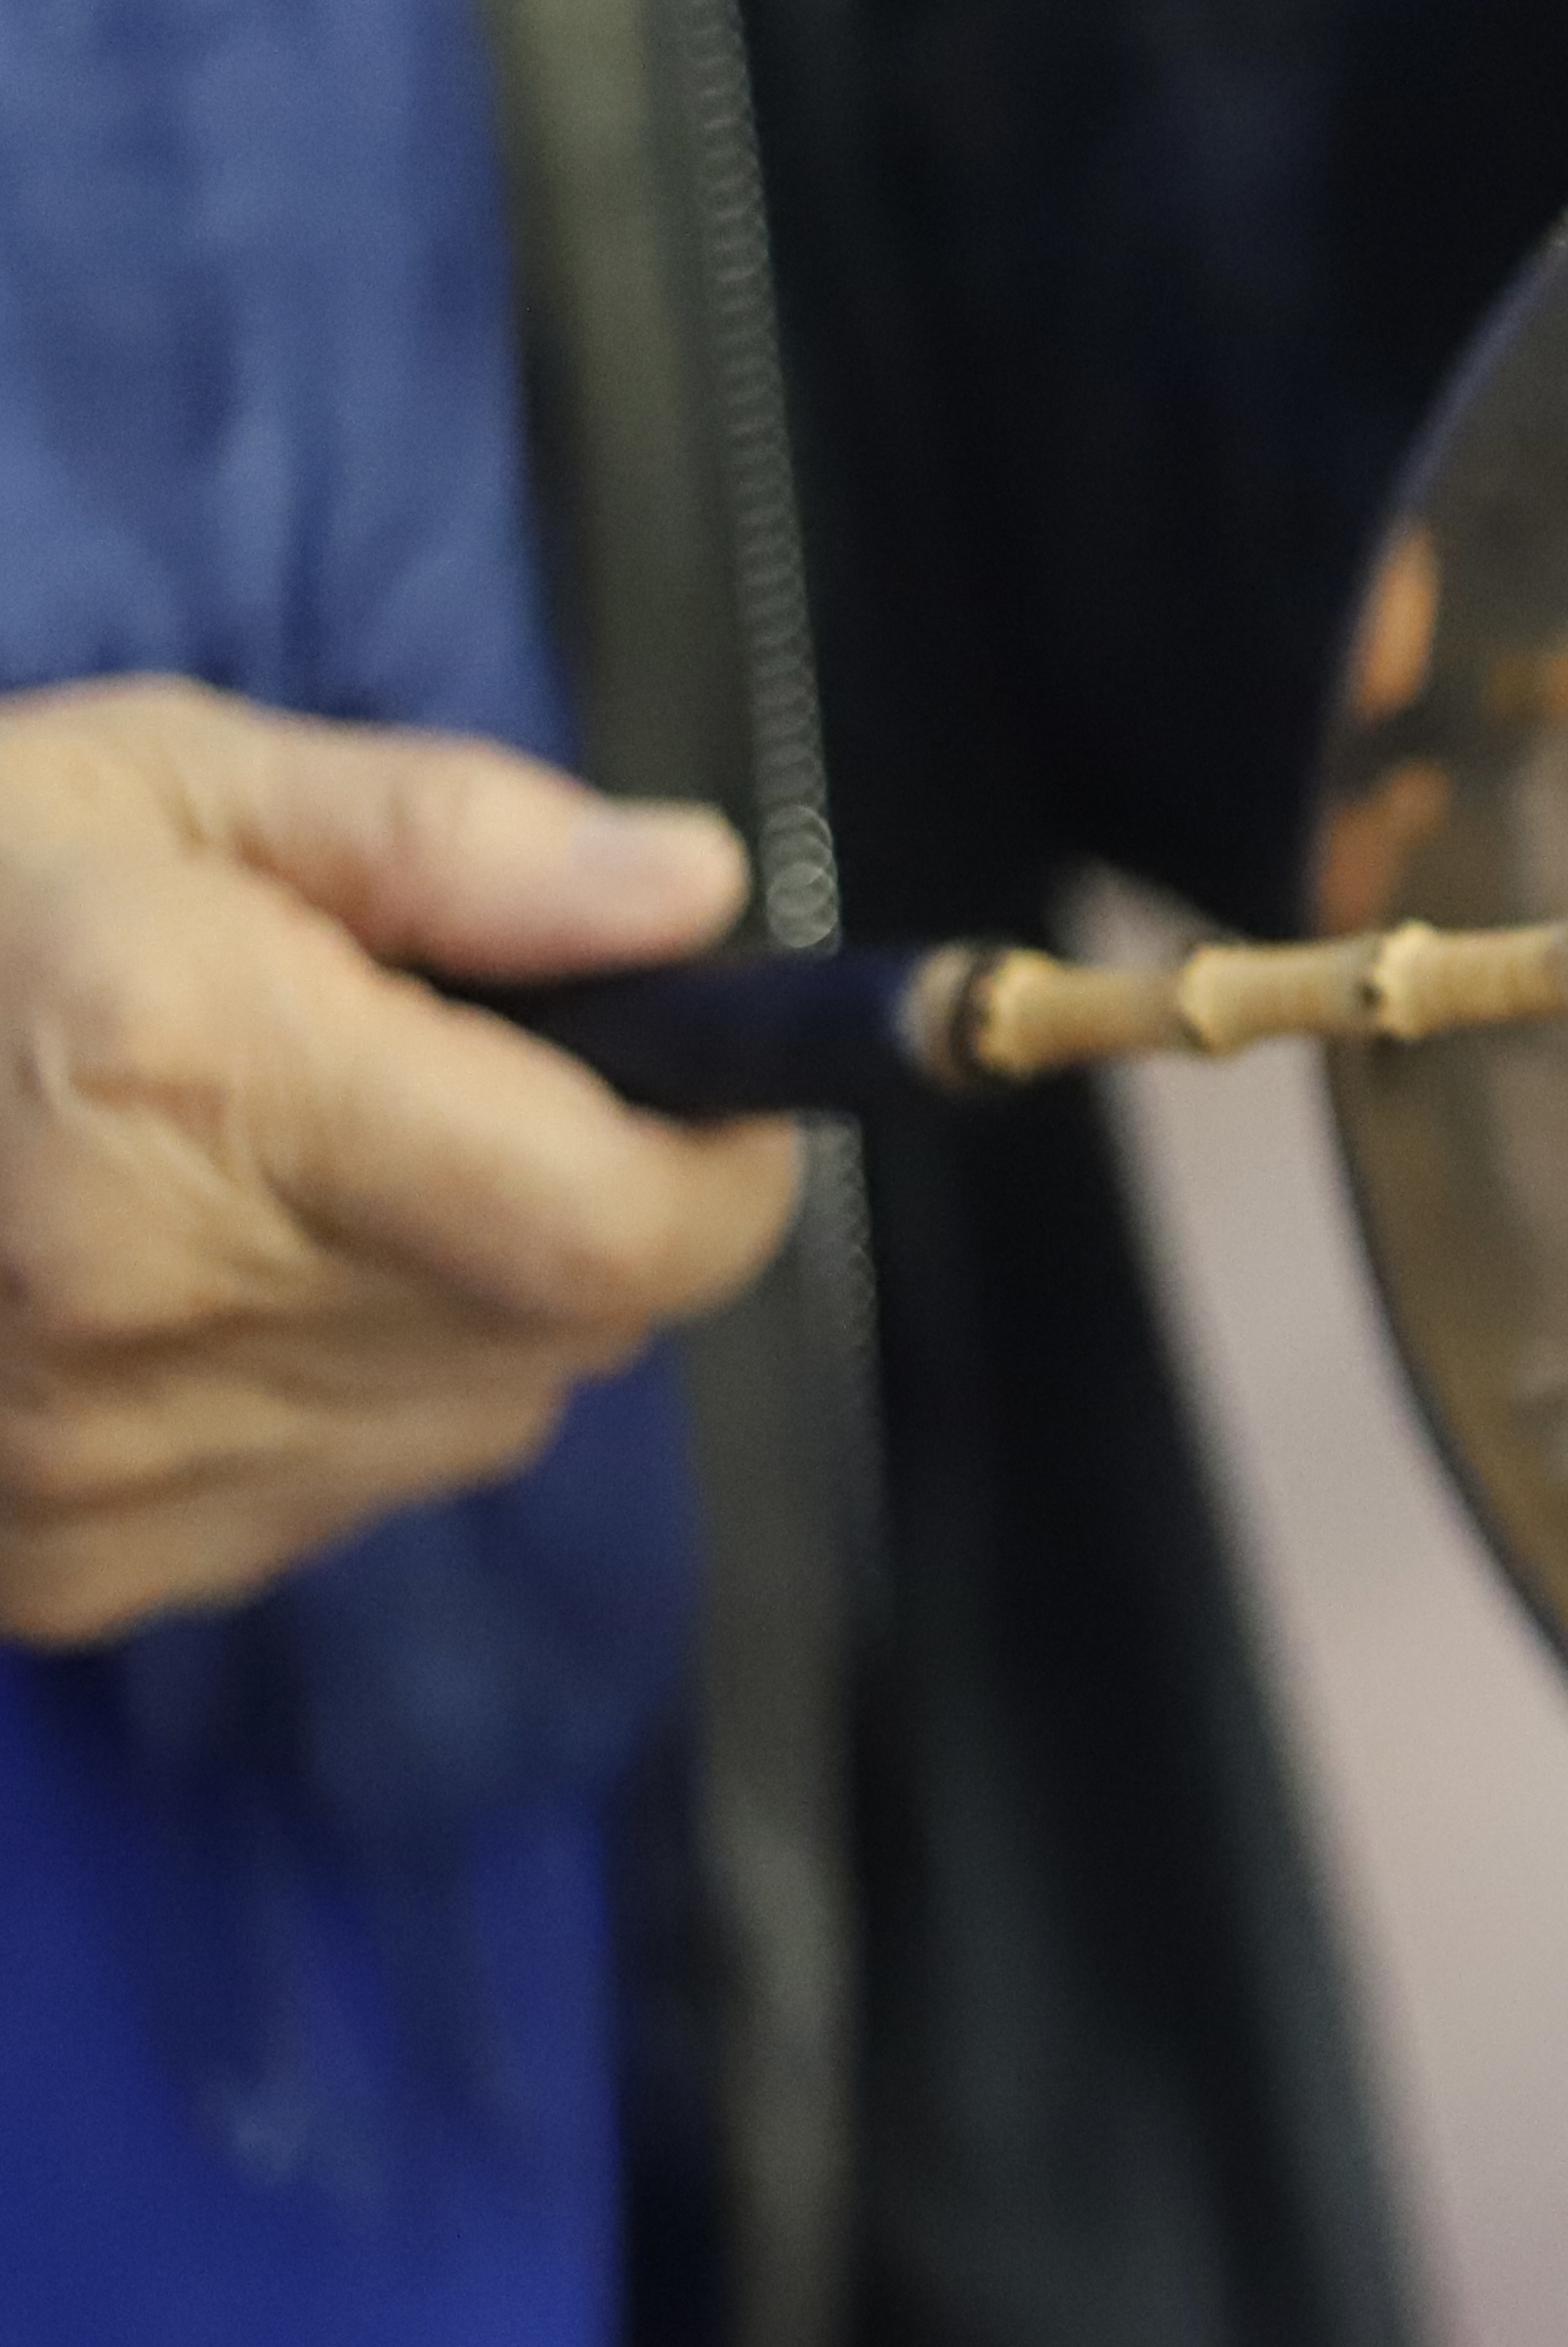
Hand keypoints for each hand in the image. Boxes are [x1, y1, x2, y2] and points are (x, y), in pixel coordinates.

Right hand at [0, 681, 801, 1644]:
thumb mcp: (163, 779)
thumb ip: (454, 840)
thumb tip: (691, 895)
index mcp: (203, 1083)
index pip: (623, 1229)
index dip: (723, 1163)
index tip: (707, 1080)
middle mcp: (159, 1303)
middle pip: (577, 1328)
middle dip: (590, 1203)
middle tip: (467, 1085)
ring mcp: (100, 1467)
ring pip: (474, 1416)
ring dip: (467, 1301)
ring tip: (302, 1169)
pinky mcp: (62, 1567)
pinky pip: (329, 1496)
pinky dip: (335, 1394)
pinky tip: (206, 1278)